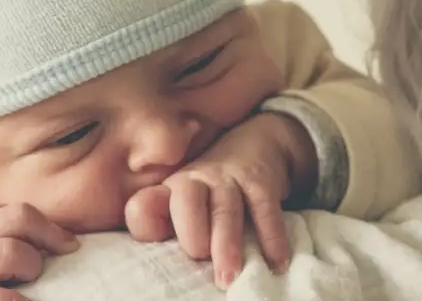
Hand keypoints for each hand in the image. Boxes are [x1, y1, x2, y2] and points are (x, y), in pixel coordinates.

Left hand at [125, 113, 316, 287]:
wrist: (257, 142)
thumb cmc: (212, 188)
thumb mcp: (186, 203)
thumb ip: (171, 228)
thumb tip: (166, 268)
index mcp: (170, 191)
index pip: (144, 207)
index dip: (146, 225)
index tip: (159, 247)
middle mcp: (195, 181)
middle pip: (186, 203)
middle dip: (192, 235)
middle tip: (201, 261)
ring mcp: (228, 179)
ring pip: (225, 210)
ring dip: (227, 245)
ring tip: (228, 278)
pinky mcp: (261, 182)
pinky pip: (265, 211)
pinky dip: (273, 239)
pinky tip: (277, 263)